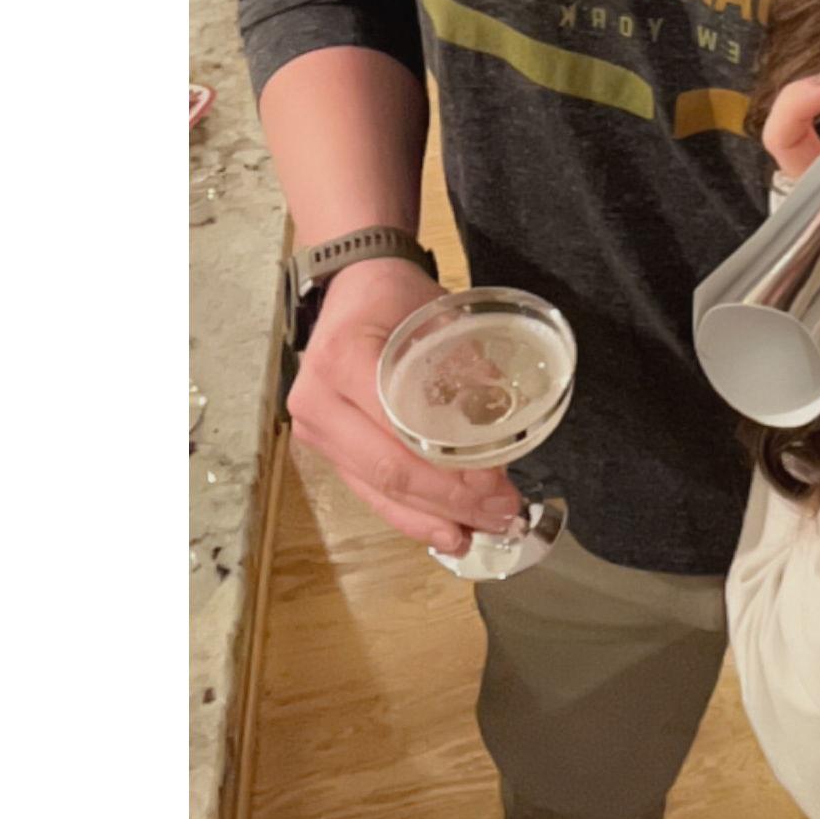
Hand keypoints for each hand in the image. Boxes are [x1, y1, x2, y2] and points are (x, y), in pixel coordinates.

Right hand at [286, 256, 525, 555]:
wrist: (352, 284)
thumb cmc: (394, 296)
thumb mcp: (436, 315)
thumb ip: (466, 366)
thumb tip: (502, 426)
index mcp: (344, 361)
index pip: (397, 432)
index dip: (447, 468)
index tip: (494, 482)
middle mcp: (318, 402)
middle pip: (388, 471)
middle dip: (449, 502)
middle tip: (501, 515)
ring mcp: (316, 430)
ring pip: (377, 490)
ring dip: (433, 518)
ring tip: (482, 534)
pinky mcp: (327, 448)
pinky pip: (368, 490)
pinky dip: (409, 515)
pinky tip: (446, 533)